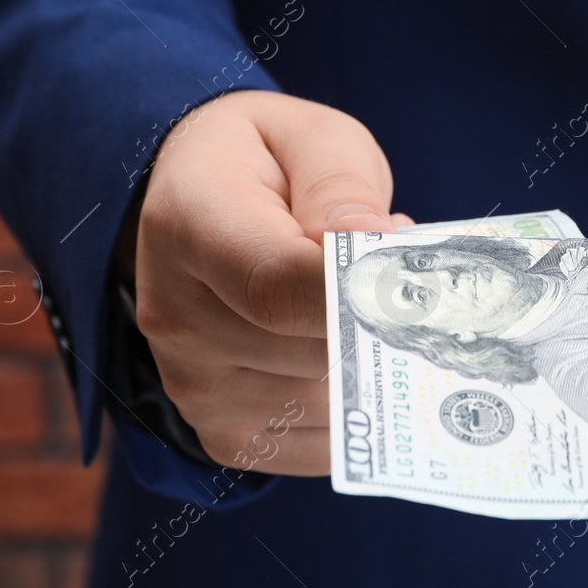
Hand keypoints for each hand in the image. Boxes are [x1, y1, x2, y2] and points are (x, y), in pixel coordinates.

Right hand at [133, 89, 411, 474]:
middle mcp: (175, 317)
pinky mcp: (222, 432)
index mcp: (189, 226)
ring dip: (374, 365)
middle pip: (310, 352)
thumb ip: (341, 187)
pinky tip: (355, 354)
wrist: (200, 200)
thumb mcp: (313, 140)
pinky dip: (358, 407)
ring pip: (326, 404)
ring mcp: (192, 385)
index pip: (276, 286)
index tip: (410, 274)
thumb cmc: (271, 164)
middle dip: (380, 324)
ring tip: (372, 307)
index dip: (356, 292)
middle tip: (412, 284)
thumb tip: (373, 245)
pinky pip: (320, 446)